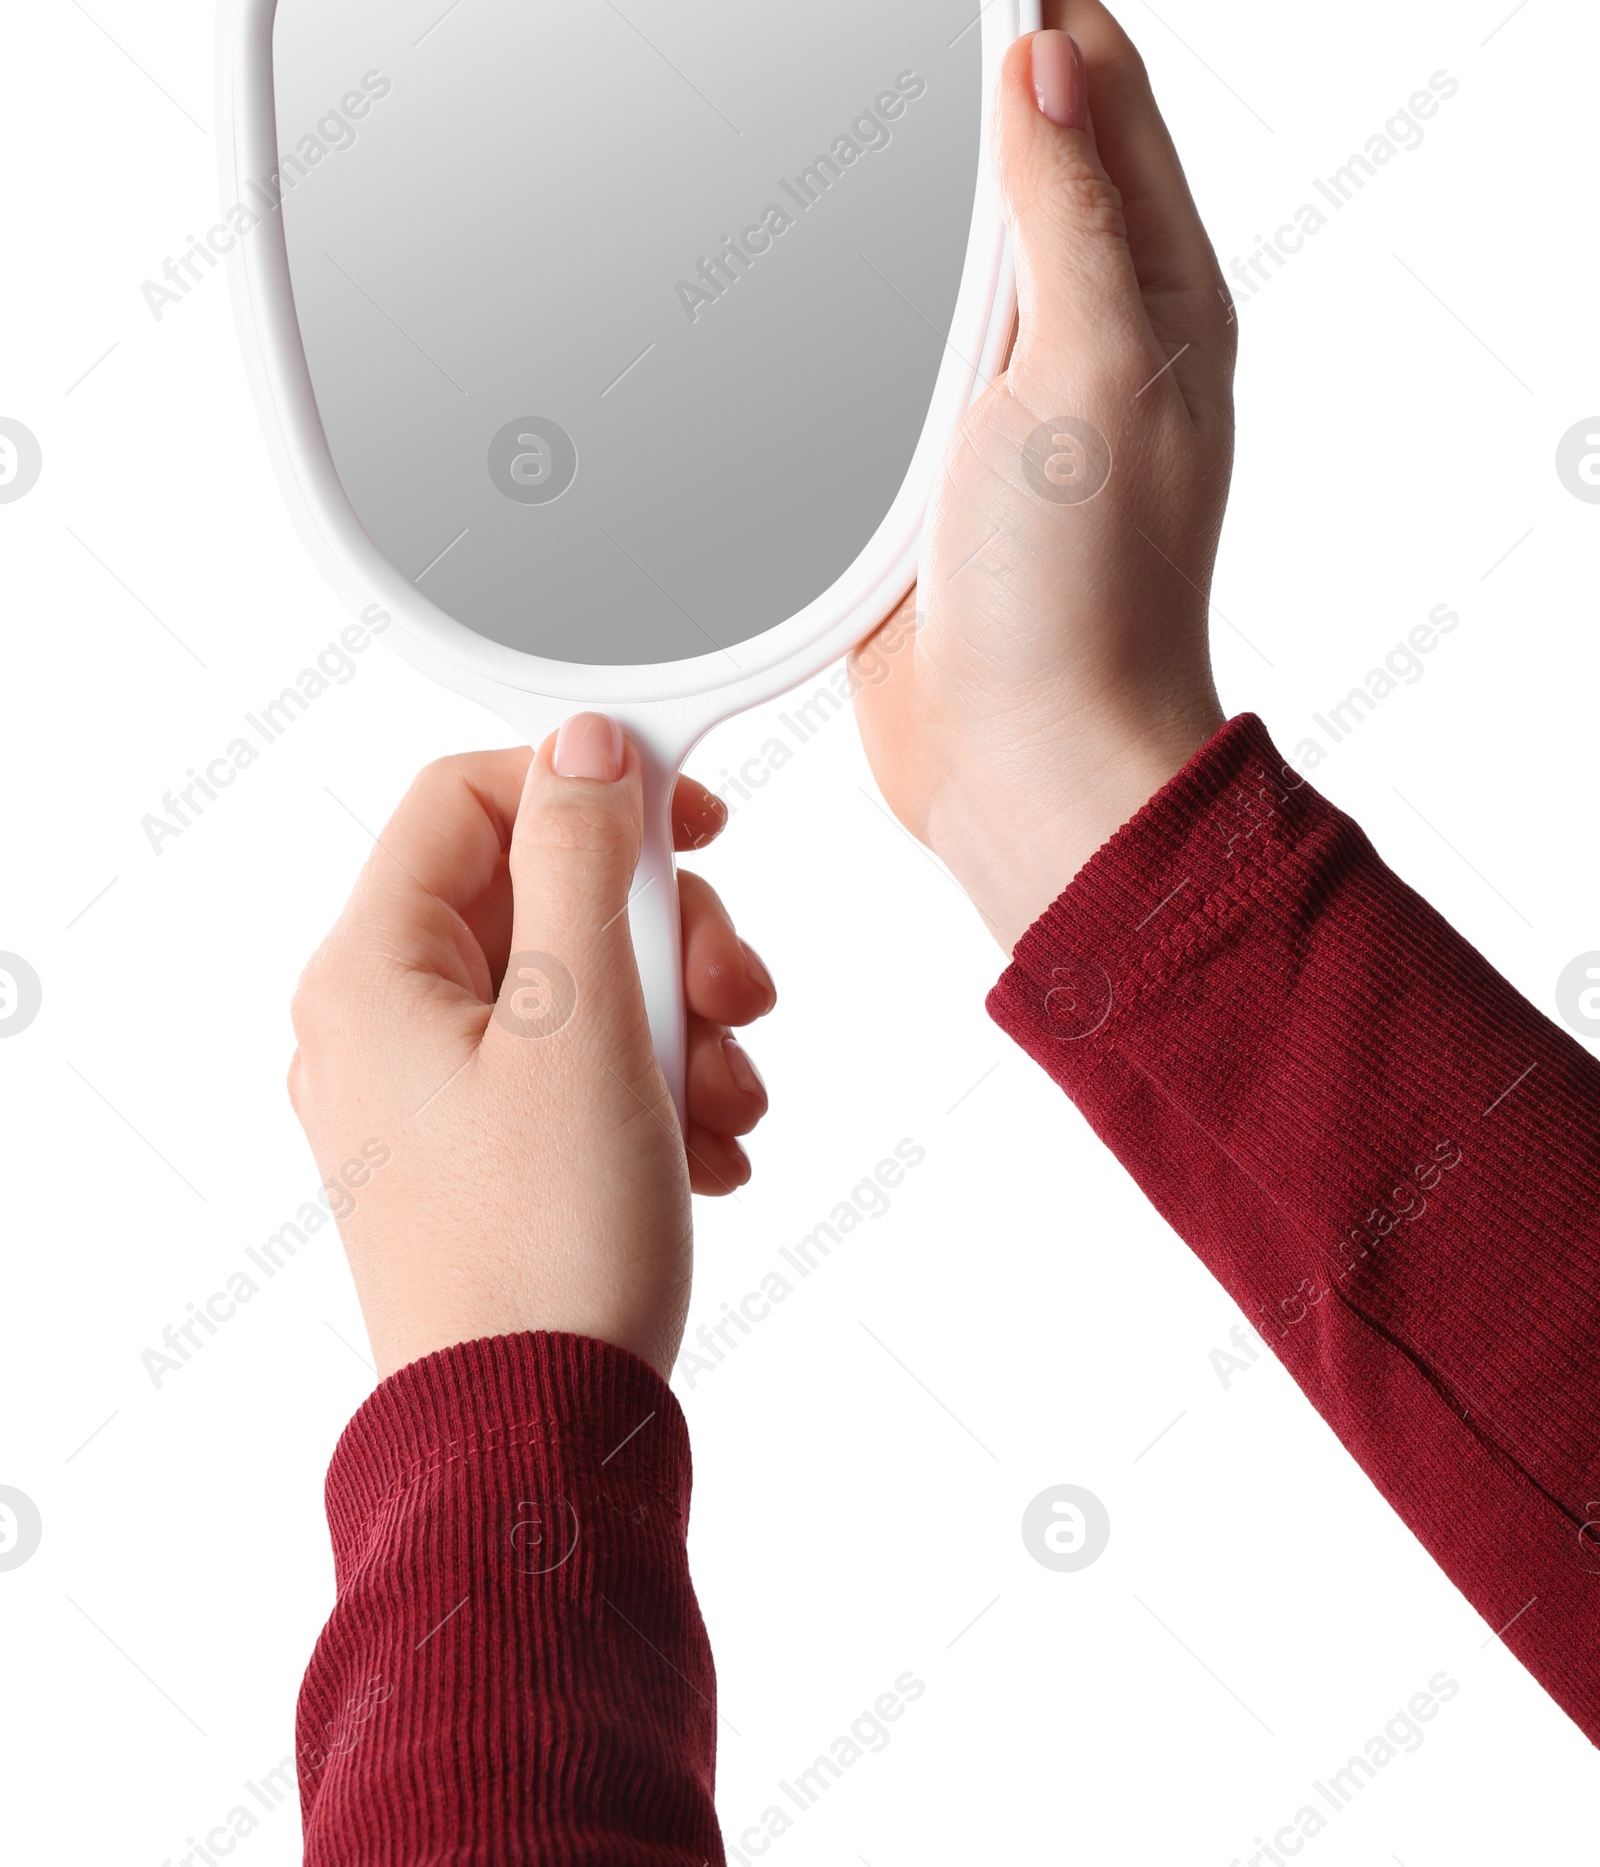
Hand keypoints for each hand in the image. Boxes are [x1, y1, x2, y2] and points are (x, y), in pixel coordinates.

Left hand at [286, 714, 775, 1381]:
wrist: (536, 1446)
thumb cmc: (545, 1251)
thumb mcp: (583, 1025)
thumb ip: (583, 862)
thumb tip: (581, 746)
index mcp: (369, 972)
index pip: (468, 797)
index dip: (587, 787)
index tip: (691, 823)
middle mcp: (379, 1023)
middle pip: (538, 893)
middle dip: (660, 935)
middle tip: (733, 993)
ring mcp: (426, 1094)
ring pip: (574, 984)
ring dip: (674, 1021)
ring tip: (728, 1098)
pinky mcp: (477, 1154)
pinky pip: (573, 1067)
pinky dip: (651, 1088)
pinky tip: (705, 1148)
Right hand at [852, 0, 1236, 952]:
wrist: (1025, 765)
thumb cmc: (1078, 602)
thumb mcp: (1088, 383)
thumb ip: (1071, 219)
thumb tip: (1039, 58)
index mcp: (1152, 287)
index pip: (1097, 79)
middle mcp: (1087, 320)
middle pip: (1021, 130)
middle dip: (949, 31)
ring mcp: (1005, 383)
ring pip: (945, 219)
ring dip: (887, 137)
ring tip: (798, 50)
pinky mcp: (931, 447)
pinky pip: (887, 319)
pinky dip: (841, 259)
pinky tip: (770, 235)